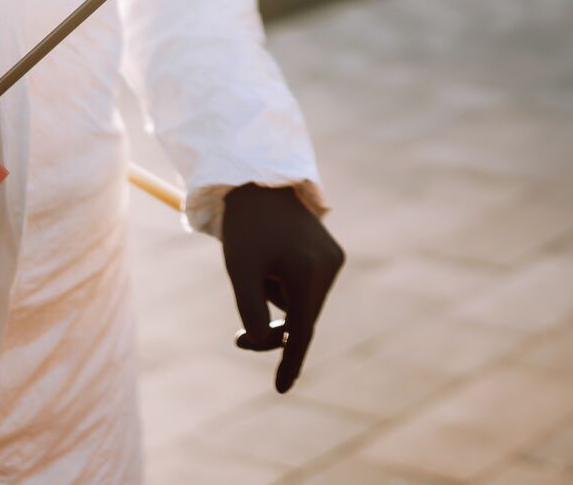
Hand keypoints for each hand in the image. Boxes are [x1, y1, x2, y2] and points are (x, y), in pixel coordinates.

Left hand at [221, 184, 343, 392]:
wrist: (258, 184)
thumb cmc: (245, 228)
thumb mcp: (240, 272)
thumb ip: (252, 312)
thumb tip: (268, 343)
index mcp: (307, 272)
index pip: (301, 331)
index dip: (289, 362)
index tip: (281, 388)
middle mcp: (329, 266)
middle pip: (302, 319)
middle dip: (273, 329)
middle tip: (238, 337)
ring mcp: (334, 259)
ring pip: (303, 304)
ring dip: (278, 302)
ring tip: (259, 267)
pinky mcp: (332, 255)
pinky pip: (307, 288)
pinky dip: (287, 289)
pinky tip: (272, 261)